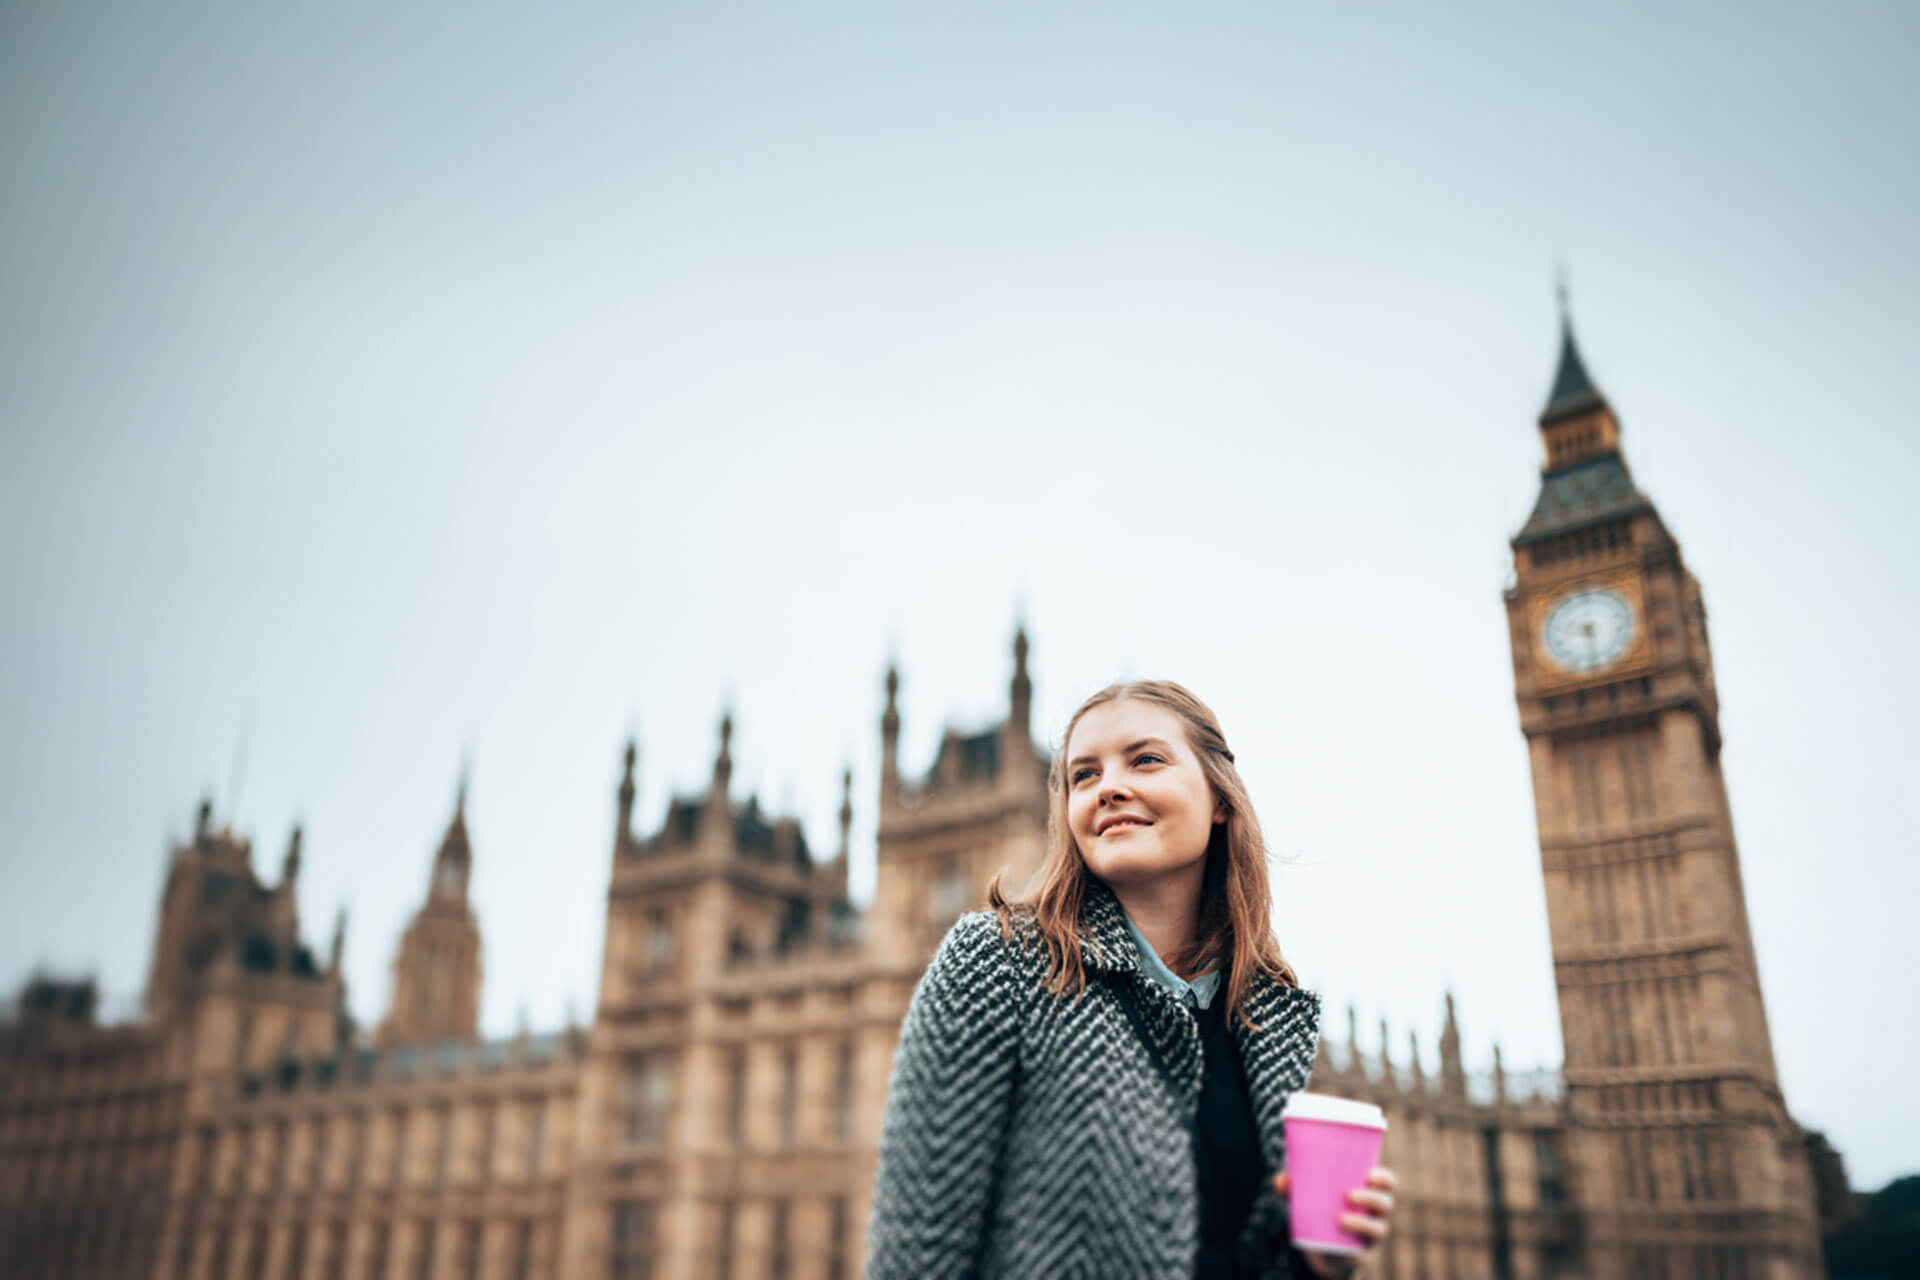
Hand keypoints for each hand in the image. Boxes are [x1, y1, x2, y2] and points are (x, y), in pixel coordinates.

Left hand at [1271, 1166, 1396, 1277]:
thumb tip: (1282, 1181)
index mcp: (1367, 1192)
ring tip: (1341, 1220)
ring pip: (1379, 1230)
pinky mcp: (1361, 1257)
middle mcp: (1375, 1214)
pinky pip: (1362, 1254)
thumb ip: (1293, 1188)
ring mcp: (1370, 1237)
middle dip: (1371, 1198)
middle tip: (1349, 1195)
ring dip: (1362, 1224)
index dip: (1384, 1178)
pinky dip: (1351, 1251)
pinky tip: (1337, 1248)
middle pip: (1385, 1204)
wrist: (1320, 1250)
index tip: (1370, 1174)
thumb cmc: (1320, 1213)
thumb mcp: (1307, 1198)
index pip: (1386, 1183)